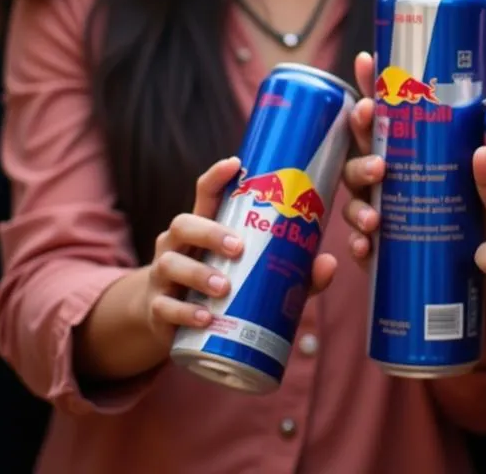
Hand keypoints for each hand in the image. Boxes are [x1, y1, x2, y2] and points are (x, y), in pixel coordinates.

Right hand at [142, 157, 336, 345]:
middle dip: (210, 232)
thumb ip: (293, 269)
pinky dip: (184, 313)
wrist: (173, 323)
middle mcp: (178, 245)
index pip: (204, 193)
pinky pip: (164, 307)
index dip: (216, 176)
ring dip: (198, 274)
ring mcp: (163, 276)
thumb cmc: (223, 286)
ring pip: (170, 264)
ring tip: (224, 288)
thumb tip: (329, 262)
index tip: (235, 163)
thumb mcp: (255, 274)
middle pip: (183, 224)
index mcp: (204, 227)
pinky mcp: (157, 308)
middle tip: (238, 247)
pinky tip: (204, 319)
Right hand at [341, 62, 485, 264]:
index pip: (383, 114)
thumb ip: (484, 138)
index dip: (370, 85)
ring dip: (361, 200)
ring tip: (376, 210)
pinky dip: (362, 245)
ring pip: (356, 199)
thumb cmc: (476, 209)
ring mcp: (378, 212)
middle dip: (360, 135)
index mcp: (406, 151)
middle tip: (370, 126)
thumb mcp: (485, 171)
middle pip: (361, 150)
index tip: (366, 61)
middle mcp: (385, 178)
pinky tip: (368, 244)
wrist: (480, 270)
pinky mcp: (380, 250)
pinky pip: (363, 247)